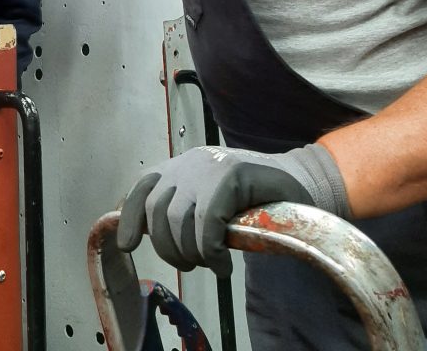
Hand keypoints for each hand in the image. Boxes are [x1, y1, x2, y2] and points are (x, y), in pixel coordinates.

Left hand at [117, 143, 349, 276]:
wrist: (299, 185)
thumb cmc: (252, 202)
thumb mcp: (207, 203)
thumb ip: (177, 211)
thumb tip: (135, 232)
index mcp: (182, 166)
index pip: (143, 187)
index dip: (130, 218)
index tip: (128, 245)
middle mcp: (190, 161)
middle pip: (158, 213)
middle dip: (171, 249)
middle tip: (193, 265)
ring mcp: (211, 165)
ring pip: (179, 222)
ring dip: (192, 254)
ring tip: (212, 263)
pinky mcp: (231, 175)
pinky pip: (207, 224)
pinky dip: (212, 252)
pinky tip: (224, 264)